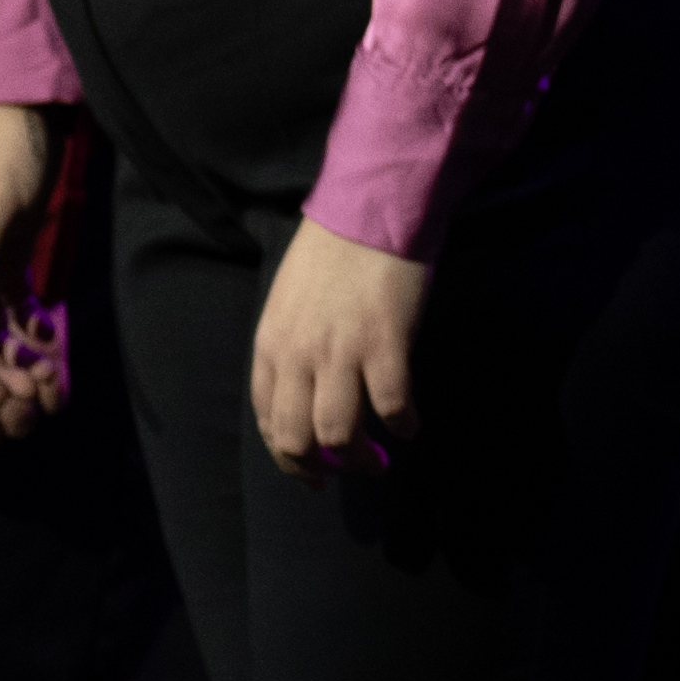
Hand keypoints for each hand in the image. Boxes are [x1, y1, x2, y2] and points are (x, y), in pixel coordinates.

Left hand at [251, 217, 427, 470]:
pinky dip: (403, 425)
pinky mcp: (384, 343)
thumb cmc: (332, 252)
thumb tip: (307, 396)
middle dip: (322, 468)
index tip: (313, 472)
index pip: (269, 422)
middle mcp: (299, 355)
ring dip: (360, 459)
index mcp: (272, 346)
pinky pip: (391, 406)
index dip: (289, 458)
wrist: (370, 208)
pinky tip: (411, 425)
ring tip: (380, 459)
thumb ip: (291, 348)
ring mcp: (341, 351)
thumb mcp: (289, 302)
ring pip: (339, 435)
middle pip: (297, 440)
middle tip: (347, 470)